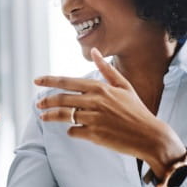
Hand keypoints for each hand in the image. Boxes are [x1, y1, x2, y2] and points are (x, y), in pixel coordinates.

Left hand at [34, 48, 185, 175]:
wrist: (150, 135)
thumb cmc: (136, 110)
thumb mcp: (124, 86)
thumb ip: (106, 69)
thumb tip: (94, 51)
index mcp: (100, 88)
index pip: (67, 82)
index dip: (49, 81)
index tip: (36, 81)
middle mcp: (95, 101)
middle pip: (61, 99)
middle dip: (46, 101)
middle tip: (38, 104)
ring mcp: (94, 118)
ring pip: (64, 115)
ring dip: (51, 116)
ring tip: (44, 117)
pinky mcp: (94, 134)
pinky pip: (74, 131)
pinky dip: (71, 130)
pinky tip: (72, 130)